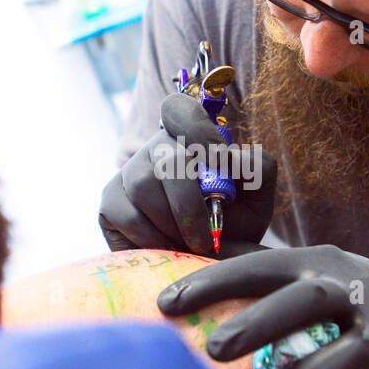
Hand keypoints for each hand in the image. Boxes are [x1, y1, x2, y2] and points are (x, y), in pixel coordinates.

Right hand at [99, 92, 276, 257]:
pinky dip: (149, 238)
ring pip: (143, 187)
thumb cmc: (234, 222)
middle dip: (190, 208)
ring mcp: (130, 172)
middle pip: (168, 162)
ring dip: (171, 225)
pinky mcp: (110, 201)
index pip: (180, 109)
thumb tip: (231, 158)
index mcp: (192, 137)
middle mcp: (158, 148)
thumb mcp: (258, 196)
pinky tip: (165, 249)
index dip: (196, 129)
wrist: (207, 259)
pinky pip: (124, 214)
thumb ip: (258, 169)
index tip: (220, 160)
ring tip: (188, 247)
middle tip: (206, 240)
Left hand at [156, 245, 368, 368]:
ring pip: (343, 361)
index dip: (213, 283)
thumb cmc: (346, 294)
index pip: (261, 267)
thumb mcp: (311, 266)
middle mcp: (352, 294)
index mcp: (319, 264)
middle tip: (213, 349)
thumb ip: (255, 265)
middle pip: (306, 303)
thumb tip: (179, 259)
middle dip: (259, 325)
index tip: (166, 304)